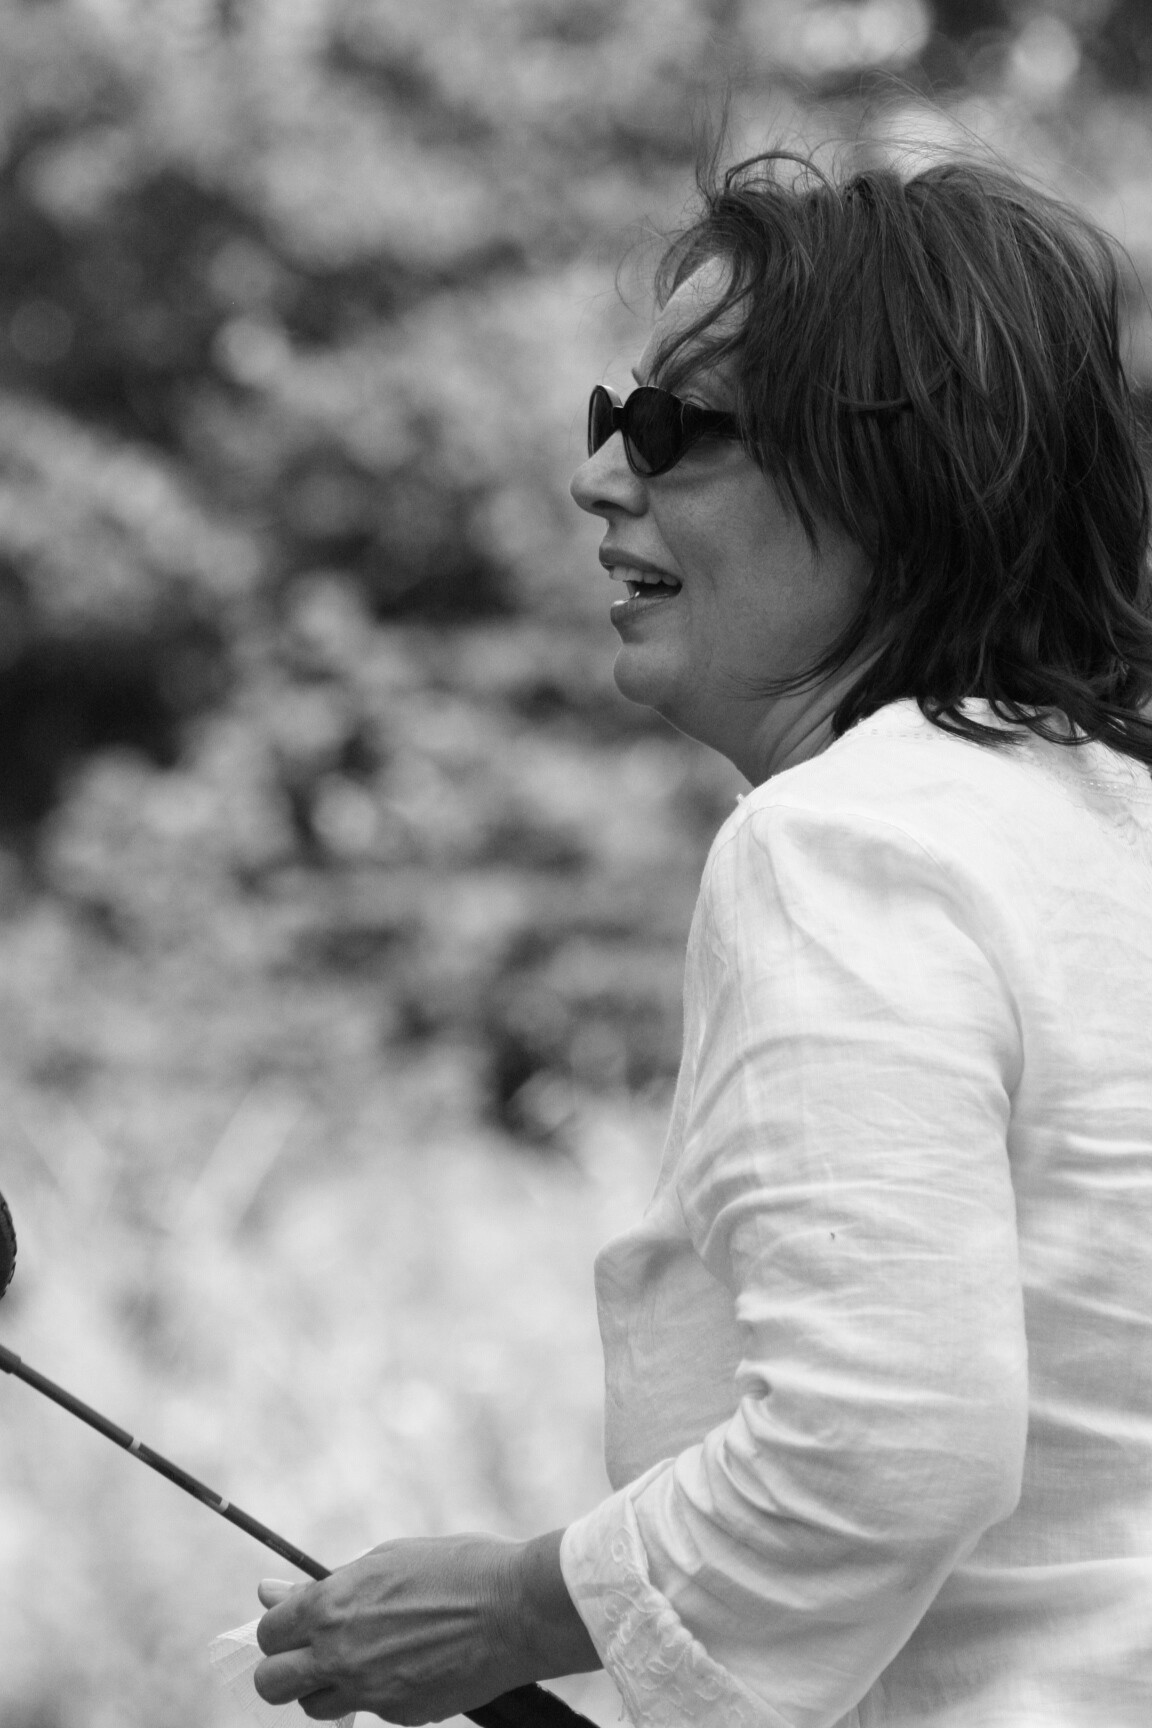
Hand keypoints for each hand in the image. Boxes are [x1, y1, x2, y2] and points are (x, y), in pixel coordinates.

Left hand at [253, 1529, 598, 1723]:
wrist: (516, 1608)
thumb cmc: (456, 1568)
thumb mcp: (386, 1559)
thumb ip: (325, 1584)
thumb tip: (267, 1590)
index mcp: (331, 1605)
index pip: (268, 1634)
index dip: (280, 1629)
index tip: (297, 1626)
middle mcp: (339, 1653)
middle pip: (272, 1685)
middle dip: (284, 1670)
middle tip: (312, 1655)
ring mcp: (368, 1691)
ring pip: (315, 1708)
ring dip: (327, 1687)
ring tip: (365, 1659)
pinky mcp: (399, 1716)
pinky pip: (368, 1711)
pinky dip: (378, 1693)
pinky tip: (410, 1665)